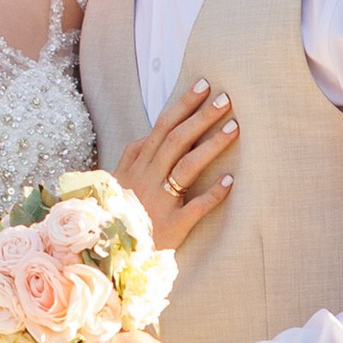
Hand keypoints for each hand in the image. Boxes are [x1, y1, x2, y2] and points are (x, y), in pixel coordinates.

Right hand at [114, 81, 236, 254]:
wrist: (107, 255)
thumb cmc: (118, 216)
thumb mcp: (116, 183)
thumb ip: (131, 158)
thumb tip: (148, 135)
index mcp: (136, 167)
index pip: (161, 128)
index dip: (182, 106)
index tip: (203, 86)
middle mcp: (147, 180)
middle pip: (177, 141)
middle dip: (202, 117)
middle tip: (226, 99)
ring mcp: (159, 202)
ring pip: (187, 167)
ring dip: (212, 145)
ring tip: (234, 128)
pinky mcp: (171, 226)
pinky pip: (195, 207)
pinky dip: (213, 193)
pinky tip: (231, 180)